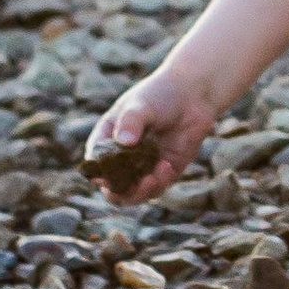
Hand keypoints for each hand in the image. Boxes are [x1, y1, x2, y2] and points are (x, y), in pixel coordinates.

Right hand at [82, 50, 223, 203]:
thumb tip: (125, 142)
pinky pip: (157, 187)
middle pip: (112, 186)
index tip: (105, 176)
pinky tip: (167, 167)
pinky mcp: (164, 172)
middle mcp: (123, 157)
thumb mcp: (141, 105)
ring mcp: (143, 167)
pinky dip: (160, 183)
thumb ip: (132, 121)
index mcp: (108, 139)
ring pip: (134, 193)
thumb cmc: (160, 94)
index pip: (95, 162)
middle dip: (119, 191)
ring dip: (141, 191)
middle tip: (131, 186)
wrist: (193, 95)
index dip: (97, 172)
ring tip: (151, 178)